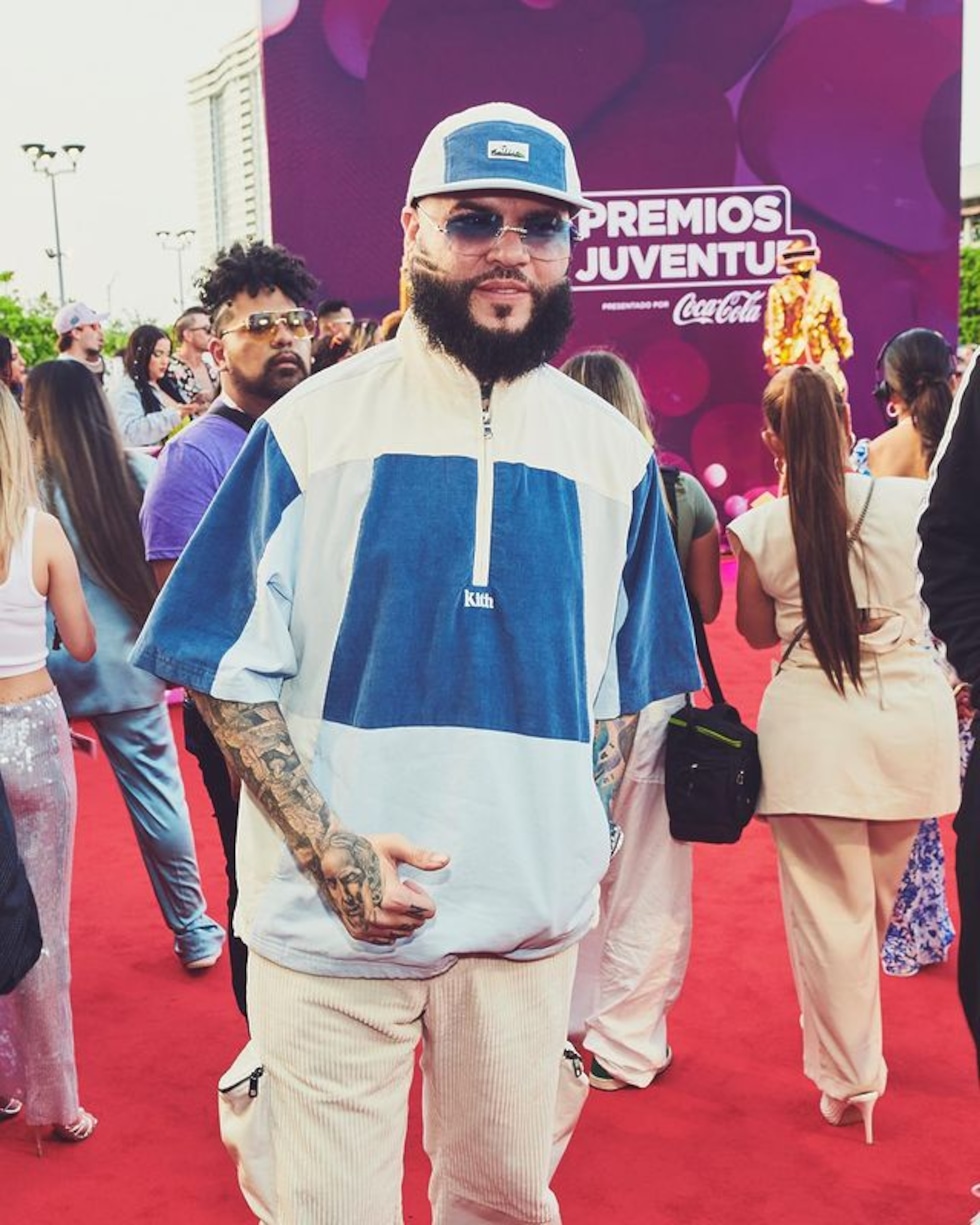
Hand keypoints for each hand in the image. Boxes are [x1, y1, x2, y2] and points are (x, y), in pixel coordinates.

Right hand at [319, 831, 448, 944]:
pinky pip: (386, 939)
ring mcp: (367, 928)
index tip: (406, 882)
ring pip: (402, 933)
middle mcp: (379, 919)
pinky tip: (376, 906)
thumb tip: (445, 860)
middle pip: (416, 924)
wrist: (329, 858)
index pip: (428, 912)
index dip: (420, 894)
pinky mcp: (357, 932)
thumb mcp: (394, 846)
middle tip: (395, 887)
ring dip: (400, 917)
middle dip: (412, 907)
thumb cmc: (364, 849)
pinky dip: (387, 926)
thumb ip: (421, 856)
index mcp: (392, 899)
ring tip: (384, 895)